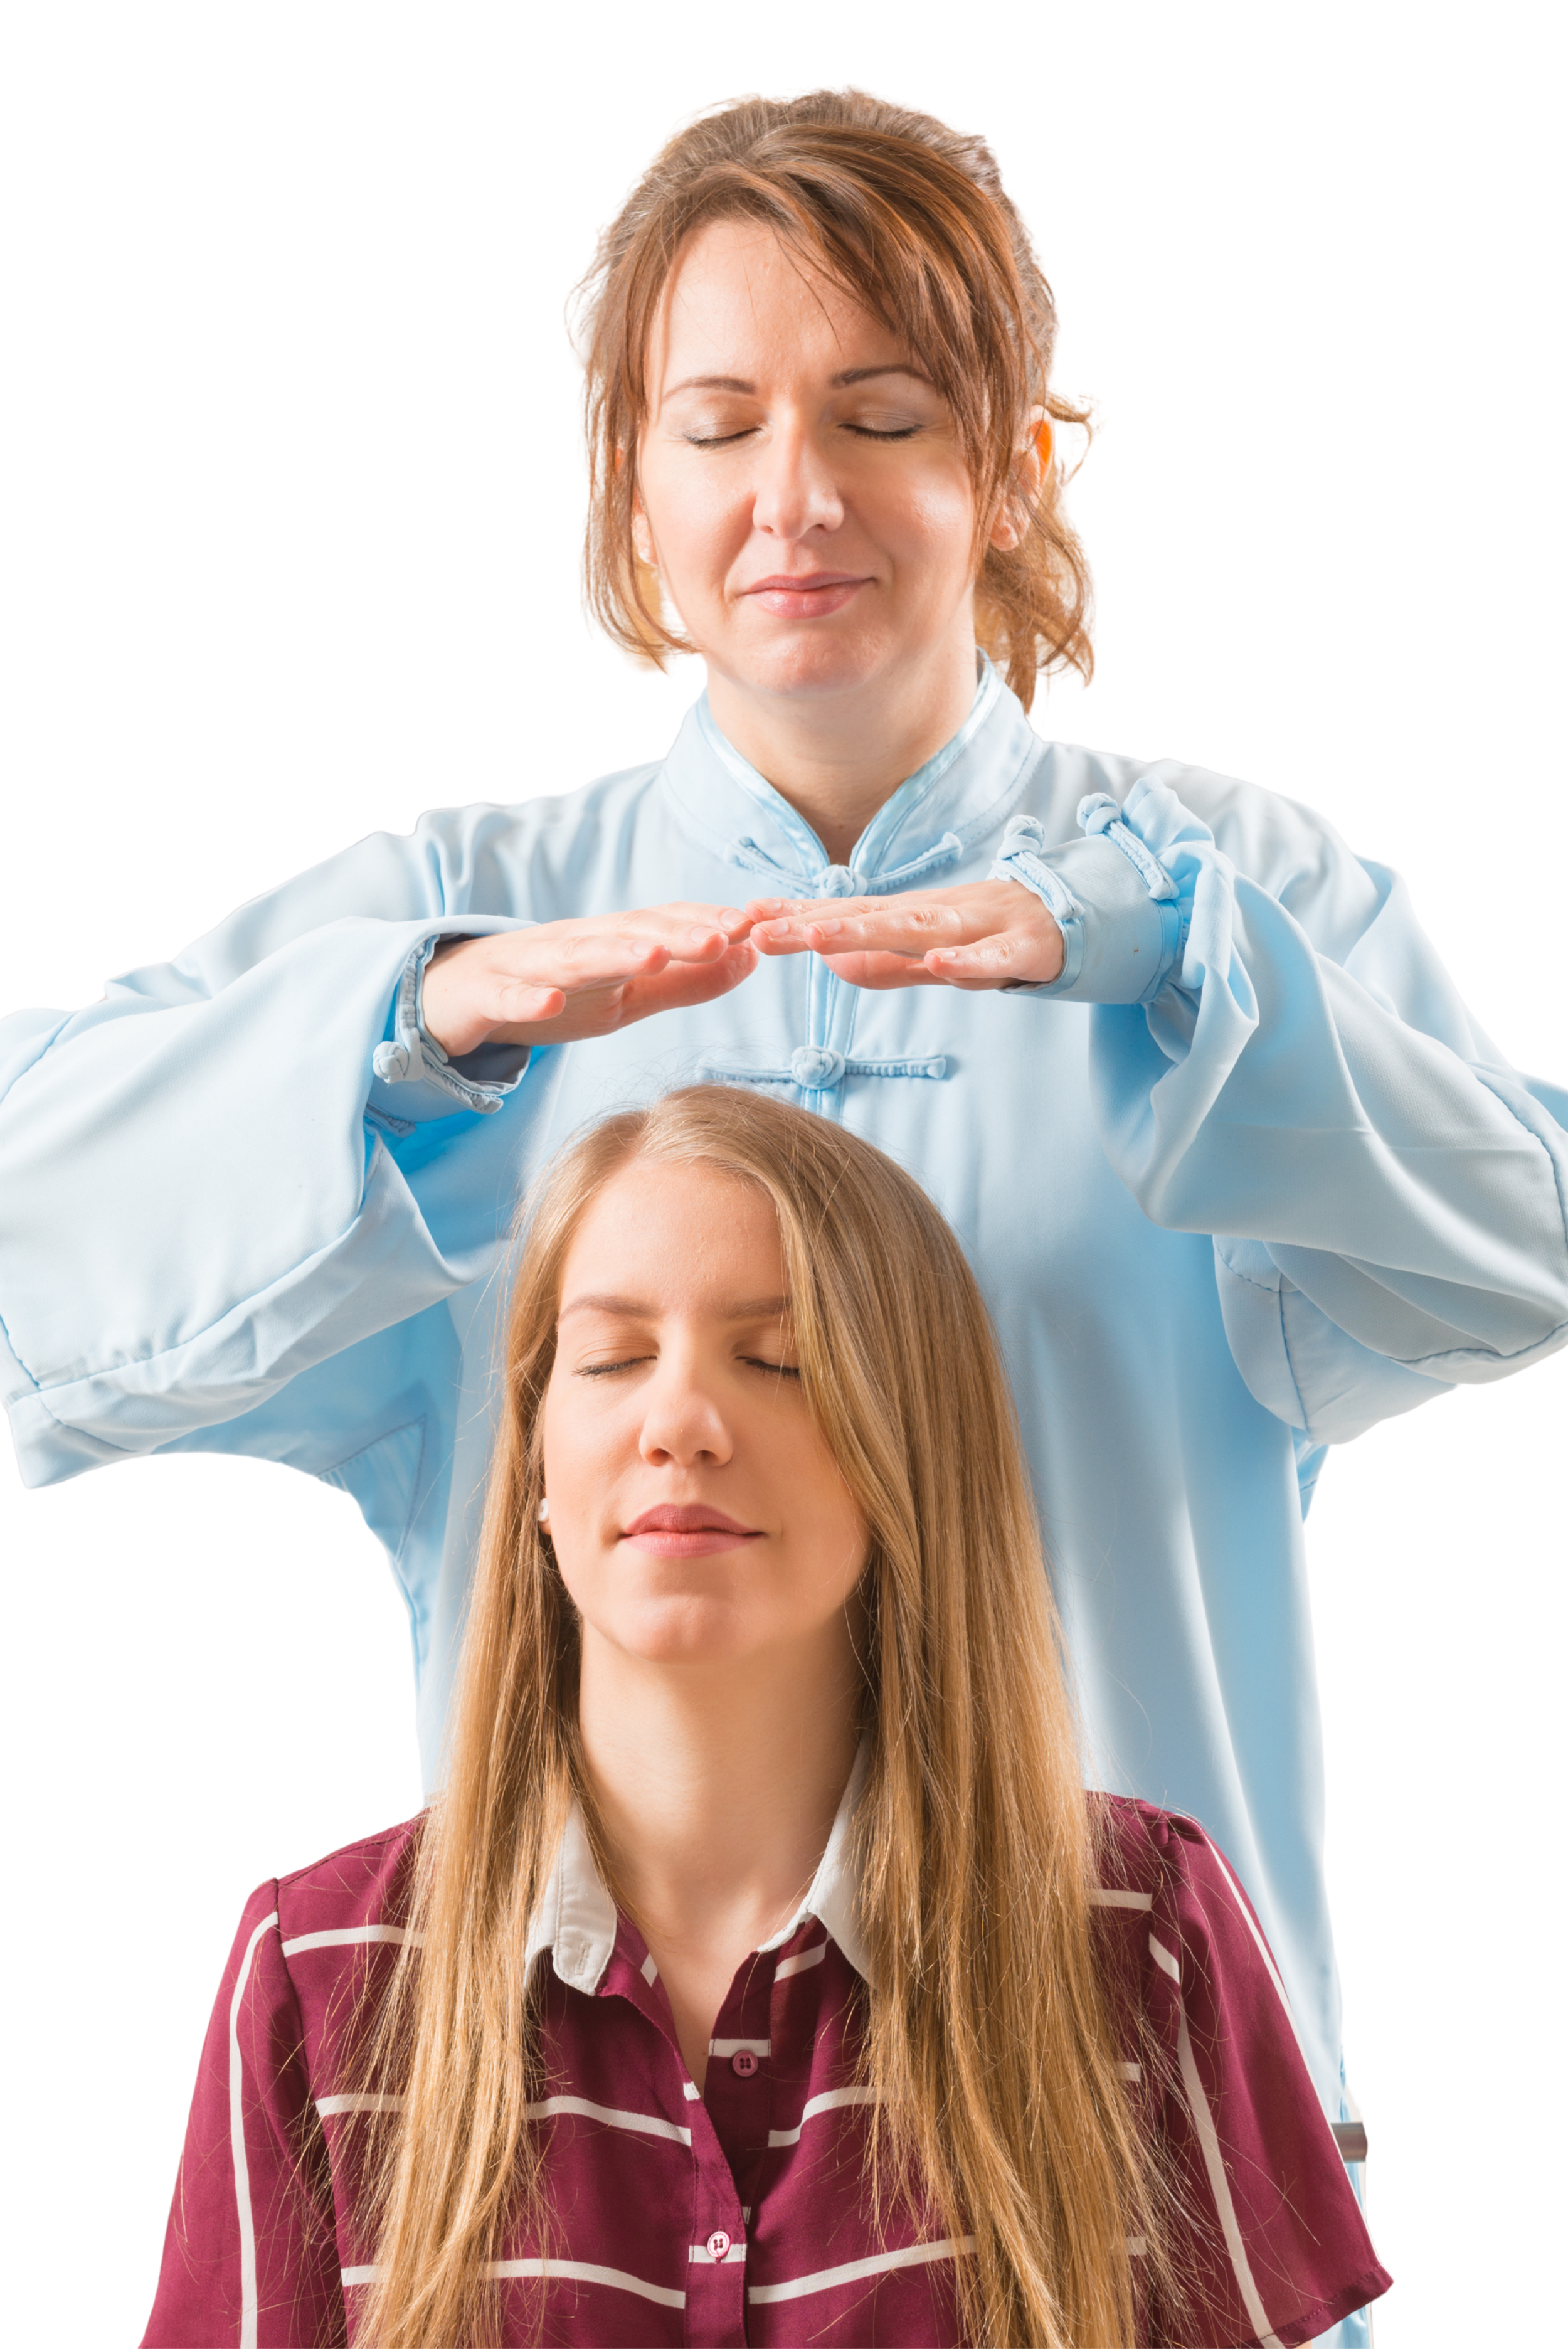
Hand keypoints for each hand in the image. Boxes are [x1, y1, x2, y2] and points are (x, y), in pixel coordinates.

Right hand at [420, 905, 757, 1056]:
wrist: (454, 997)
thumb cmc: (551, 992)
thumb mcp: (626, 996)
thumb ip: (685, 982)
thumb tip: (749, 957)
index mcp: (611, 944)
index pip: (664, 926)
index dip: (708, 926)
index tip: (756, 928)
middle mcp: (574, 944)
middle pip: (629, 933)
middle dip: (679, 932)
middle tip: (725, 934)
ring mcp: (528, 966)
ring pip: (574, 956)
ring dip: (614, 953)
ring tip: (654, 954)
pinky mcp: (487, 994)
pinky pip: (509, 997)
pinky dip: (527, 999)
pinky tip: (549, 1003)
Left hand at [746, 879, 1062, 990]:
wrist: (1083, 919)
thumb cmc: (998, 938)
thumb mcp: (936, 958)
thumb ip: (887, 964)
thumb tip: (830, 964)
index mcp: (916, 919)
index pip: (848, 915)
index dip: (798, 918)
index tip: (746, 919)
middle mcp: (941, 916)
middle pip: (868, 917)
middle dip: (813, 923)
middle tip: (760, 929)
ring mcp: (982, 928)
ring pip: (918, 928)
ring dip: (868, 931)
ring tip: (819, 936)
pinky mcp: (1024, 948)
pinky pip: (992, 959)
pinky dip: (967, 960)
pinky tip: (939, 963)